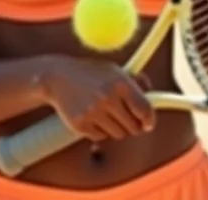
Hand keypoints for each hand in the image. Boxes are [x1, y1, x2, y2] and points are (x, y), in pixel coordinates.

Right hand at [40, 56, 154, 141]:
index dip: (149, 119)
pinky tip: (92, 116)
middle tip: (126, 118)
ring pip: (118, 135)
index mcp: (120, 82)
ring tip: (107, 114)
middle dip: (132, 125)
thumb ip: (134, 81)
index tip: (148, 123)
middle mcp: (108, 97)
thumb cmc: (90, 72)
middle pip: (133, 128)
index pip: (145, 110)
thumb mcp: (113, 69)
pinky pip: (100, 137)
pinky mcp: (81, 125)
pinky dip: (100, 130)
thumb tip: (151, 92)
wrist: (57, 76)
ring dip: (116, 128)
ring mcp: (93, 112)